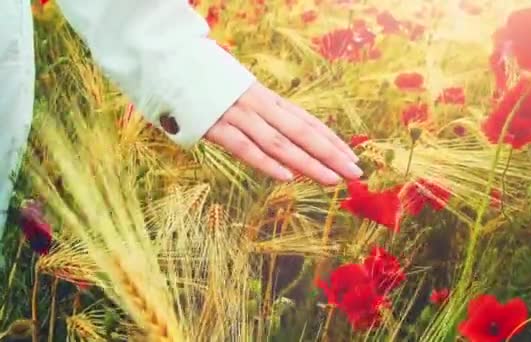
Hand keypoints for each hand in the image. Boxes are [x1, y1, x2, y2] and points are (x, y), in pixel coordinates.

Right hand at [204, 82, 362, 184]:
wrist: (170, 61)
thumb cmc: (210, 84)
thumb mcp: (243, 95)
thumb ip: (264, 115)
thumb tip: (288, 142)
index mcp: (268, 99)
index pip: (308, 122)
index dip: (332, 140)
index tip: (352, 157)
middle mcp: (259, 106)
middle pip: (302, 133)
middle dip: (331, 154)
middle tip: (356, 173)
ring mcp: (237, 115)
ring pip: (279, 142)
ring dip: (308, 163)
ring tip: (331, 180)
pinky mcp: (214, 126)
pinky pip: (244, 147)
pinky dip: (266, 162)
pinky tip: (286, 177)